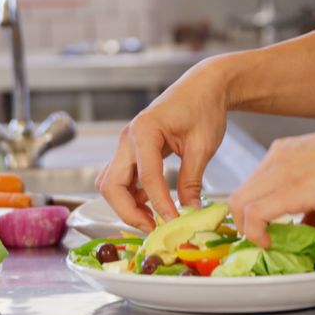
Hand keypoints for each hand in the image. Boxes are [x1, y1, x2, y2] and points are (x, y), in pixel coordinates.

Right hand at [96, 59, 230, 231]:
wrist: (203, 86)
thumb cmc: (204, 107)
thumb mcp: (202, 145)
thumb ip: (192, 180)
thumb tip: (189, 211)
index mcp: (144, 131)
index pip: (147, 178)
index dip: (160, 204)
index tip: (174, 223)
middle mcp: (127, 138)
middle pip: (112, 184)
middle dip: (128, 211)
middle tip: (153, 228)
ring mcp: (126, 144)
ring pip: (111, 183)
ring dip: (126, 204)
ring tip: (153, 219)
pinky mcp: (131, 150)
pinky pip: (121, 178)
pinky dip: (131, 195)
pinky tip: (151, 204)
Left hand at [228, 117, 314, 247]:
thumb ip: (312, 210)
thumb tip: (306, 233)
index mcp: (282, 153)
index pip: (250, 185)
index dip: (249, 210)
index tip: (259, 227)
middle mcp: (274, 159)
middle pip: (238, 195)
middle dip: (242, 222)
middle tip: (257, 240)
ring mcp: (278, 173)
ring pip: (238, 204)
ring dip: (246, 230)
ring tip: (264, 243)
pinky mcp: (287, 190)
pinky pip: (253, 215)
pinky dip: (255, 233)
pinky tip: (269, 242)